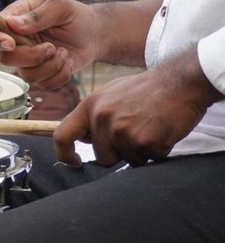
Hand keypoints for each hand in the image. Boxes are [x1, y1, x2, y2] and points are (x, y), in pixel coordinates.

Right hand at [0, 0, 98, 88]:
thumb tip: (12, 24)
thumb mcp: (59, 7)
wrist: (95, 34)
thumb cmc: (75, 15)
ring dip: (50, 66)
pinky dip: (60, 75)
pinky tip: (67, 61)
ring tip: (63, 53)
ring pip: (26, 75)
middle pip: (6, 58)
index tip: (11, 44)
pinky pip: (44, 84)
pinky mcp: (42, 74)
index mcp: (15, 19)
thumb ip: (37, 15)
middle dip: (32, 56)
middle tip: (52, 46)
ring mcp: (28, 59)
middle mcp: (17, 41)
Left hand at [54, 49, 217, 166]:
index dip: (64, 154)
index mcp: (90, 106)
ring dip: (141, 151)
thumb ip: (95, 115)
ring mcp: (122, 130)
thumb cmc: (147, 89)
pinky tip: (162, 131)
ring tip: (150, 127)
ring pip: (128, 160)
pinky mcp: (144, 141)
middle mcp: (102, 118)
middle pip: (102, 157)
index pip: (62, 136)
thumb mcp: (111, 93)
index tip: (74, 162)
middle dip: (119, 153)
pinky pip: (149, 160)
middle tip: (137, 132)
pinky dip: (158, 151)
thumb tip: (82, 137)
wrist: (180, 81)